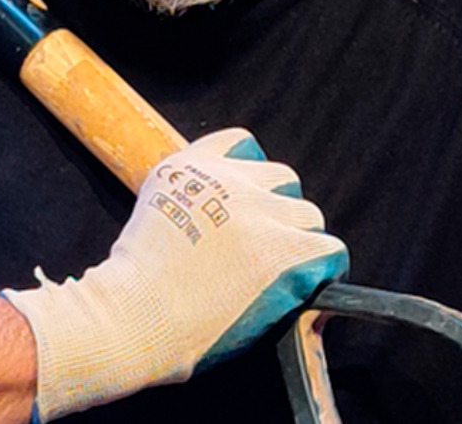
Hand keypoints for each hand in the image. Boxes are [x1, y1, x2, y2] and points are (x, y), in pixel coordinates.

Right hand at [2, 128, 347, 420]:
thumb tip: (219, 227)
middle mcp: (230, 180)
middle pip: (282, 180)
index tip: (245, 208)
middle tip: (261, 251)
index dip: (250, 178)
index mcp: (190, 165)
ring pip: (308, 216)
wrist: (131, 316)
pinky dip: (325, 270)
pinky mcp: (283, 253)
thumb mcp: (149, 216)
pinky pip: (331, 250)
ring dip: (298, 242)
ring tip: (281, 275)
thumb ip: (185, 203)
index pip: (243, 144)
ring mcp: (260, 213)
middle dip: (275, 212)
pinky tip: (309, 288)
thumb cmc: (131, 288)